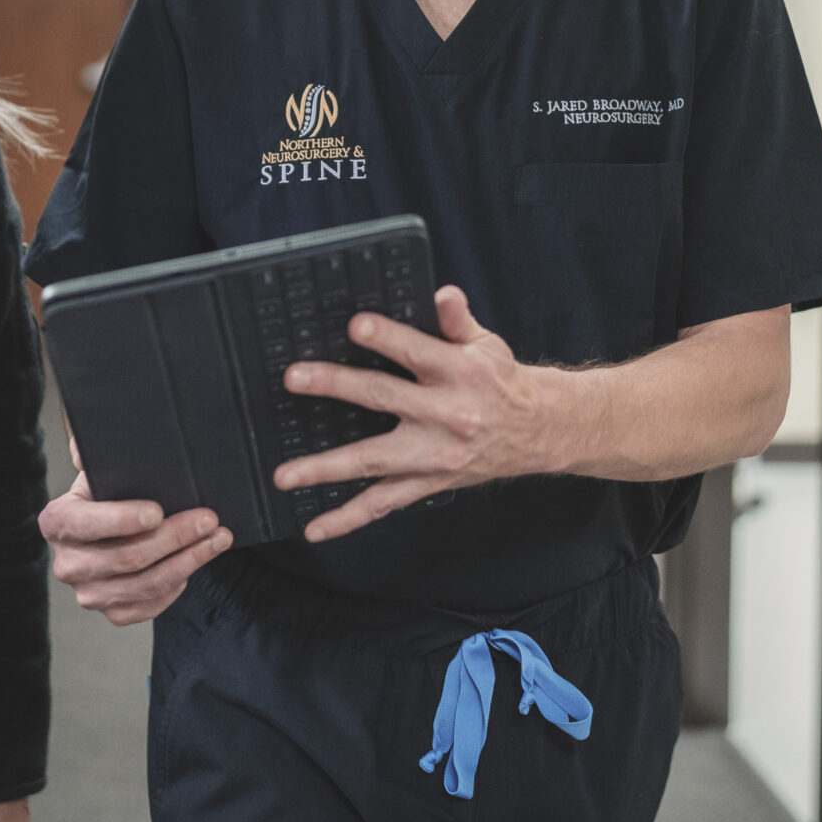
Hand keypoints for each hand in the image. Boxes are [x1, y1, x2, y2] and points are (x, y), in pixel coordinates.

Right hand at [37, 433, 231, 624]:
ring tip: (217, 539)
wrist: (109, 529)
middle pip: (127, 557)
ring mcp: (89, 593)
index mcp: (56, 522)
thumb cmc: (108, 493)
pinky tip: (195, 561)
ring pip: (146, 584)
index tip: (158, 511)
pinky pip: (151, 605)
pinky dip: (178, 584)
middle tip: (209, 519)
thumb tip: (86, 447)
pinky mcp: (113, 612)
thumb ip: (93, 451)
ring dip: (189, 561)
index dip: (123, 520)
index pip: (87, 524)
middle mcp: (67, 564)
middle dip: (175, 537)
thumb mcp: (99, 467)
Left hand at [276, 285, 552, 542]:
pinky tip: (315, 527)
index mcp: (461, 373)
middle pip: (384, 398)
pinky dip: (348, 519)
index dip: (386, 337)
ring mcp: (435, 455)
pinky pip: (384, 504)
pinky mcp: (428, 482)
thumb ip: (458, 321)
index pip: (417, 352)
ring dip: (327, 467)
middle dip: (337, 386)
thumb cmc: (499, 380)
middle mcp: (447, 415)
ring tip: (285, 474)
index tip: (354, 326)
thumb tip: (442, 294)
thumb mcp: (487, 344)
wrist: (536, 433)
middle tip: (294, 378)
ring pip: (374, 461)